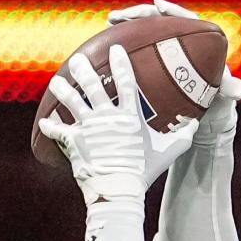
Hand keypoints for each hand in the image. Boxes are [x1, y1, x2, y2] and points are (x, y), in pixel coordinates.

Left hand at [38, 46, 193, 204]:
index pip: (126, 82)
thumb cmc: (143, 173)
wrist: (119, 192)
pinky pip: (58, 131)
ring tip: (56, 82)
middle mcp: (107, 117)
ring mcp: (89, 128)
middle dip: (83, 69)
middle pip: (92, 86)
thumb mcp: (166, 154)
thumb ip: (181, 138)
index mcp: (129, 117)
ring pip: (71, 102)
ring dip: (62, 90)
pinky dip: (50, 127)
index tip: (115, 49)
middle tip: (78, 60)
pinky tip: (44, 121)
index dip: (120, 63)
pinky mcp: (74, 142)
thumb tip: (196, 125)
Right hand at [109, 0, 240, 142]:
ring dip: (127, 25)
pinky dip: (126, 46)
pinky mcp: (157, 63)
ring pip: (146, 33)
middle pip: (159, 22)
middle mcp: (182, 45)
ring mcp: (168, 53)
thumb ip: (231, 91)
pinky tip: (109, 44)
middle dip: (139, 14)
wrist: (206, 119)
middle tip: (121, 16)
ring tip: (111, 22)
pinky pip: (141, 50)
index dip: (171, 10)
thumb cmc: (218, 106)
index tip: (157, 4)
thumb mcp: (224, 99)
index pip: (185, 20)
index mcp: (201, 44)